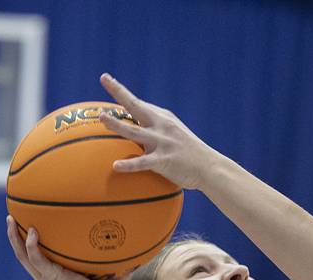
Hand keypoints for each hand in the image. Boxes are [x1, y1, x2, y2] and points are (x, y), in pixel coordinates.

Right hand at [6, 216, 125, 279]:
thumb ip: (119, 273)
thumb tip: (135, 265)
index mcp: (53, 279)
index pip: (36, 260)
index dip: (30, 247)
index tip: (29, 232)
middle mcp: (44, 278)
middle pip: (22, 255)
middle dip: (15, 237)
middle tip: (12, 220)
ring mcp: (44, 277)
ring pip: (21, 254)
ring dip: (14, 236)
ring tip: (11, 220)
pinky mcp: (48, 275)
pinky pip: (34, 256)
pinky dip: (31, 244)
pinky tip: (32, 231)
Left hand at [98, 74, 214, 189]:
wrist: (211, 168)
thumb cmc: (192, 155)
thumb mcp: (177, 136)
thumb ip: (158, 132)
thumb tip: (136, 135)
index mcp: (164, 120)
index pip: (139, 104)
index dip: (121, 92)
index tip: (107, 79)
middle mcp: (162, 127)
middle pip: (136, 106)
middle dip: (120, 92)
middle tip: (105, 79)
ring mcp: (163, 143)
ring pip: (134, 131)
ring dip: (117, 124)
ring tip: (101, 118)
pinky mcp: (164, 160)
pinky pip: (142, 162)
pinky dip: (128, 164)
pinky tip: (115, 166)